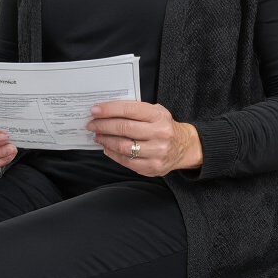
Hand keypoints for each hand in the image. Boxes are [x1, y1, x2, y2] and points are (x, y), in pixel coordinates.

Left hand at [87, 100, 202, 176]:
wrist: (184, 147)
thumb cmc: (164, 126)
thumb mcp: (156, 112)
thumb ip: (135, 110)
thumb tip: (106, 110)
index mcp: (159, 116)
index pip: (129, 109)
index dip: (109, 109)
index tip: (95, 110)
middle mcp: (160, 134)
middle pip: (124, 128)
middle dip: (103, 125)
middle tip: (92, 124)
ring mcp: (157, 152)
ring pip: (123, 146)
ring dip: (106, 140)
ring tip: (98, 136)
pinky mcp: (152, 167)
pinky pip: (126, 161)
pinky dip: (113, 154)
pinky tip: (107, 148)